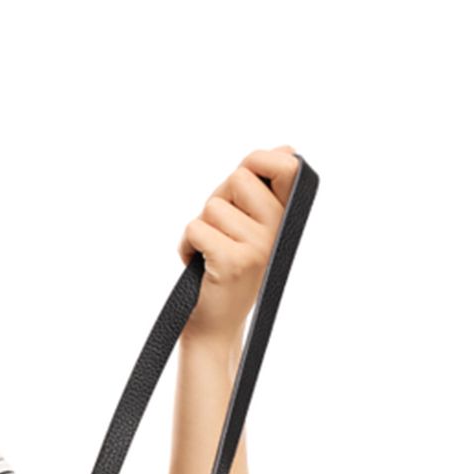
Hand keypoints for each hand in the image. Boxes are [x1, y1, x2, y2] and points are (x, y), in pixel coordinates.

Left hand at [177, 146, 300, 341]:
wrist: (215, 323)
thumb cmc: (226, 267)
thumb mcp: (248, 224)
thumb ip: (258, 187)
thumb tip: (285, 149)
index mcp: (286, 218)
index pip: (287, 167)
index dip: (260, 160)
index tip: (247, 174)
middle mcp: (279, 231)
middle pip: (238, 178)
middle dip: (218, 200)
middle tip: (222, 232)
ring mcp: (258, 246)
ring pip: (211, 207)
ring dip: (200, 228)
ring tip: (211, 252)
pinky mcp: (234, 261)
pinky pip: (195, 229)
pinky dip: (186, 246)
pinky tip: (199, 264)